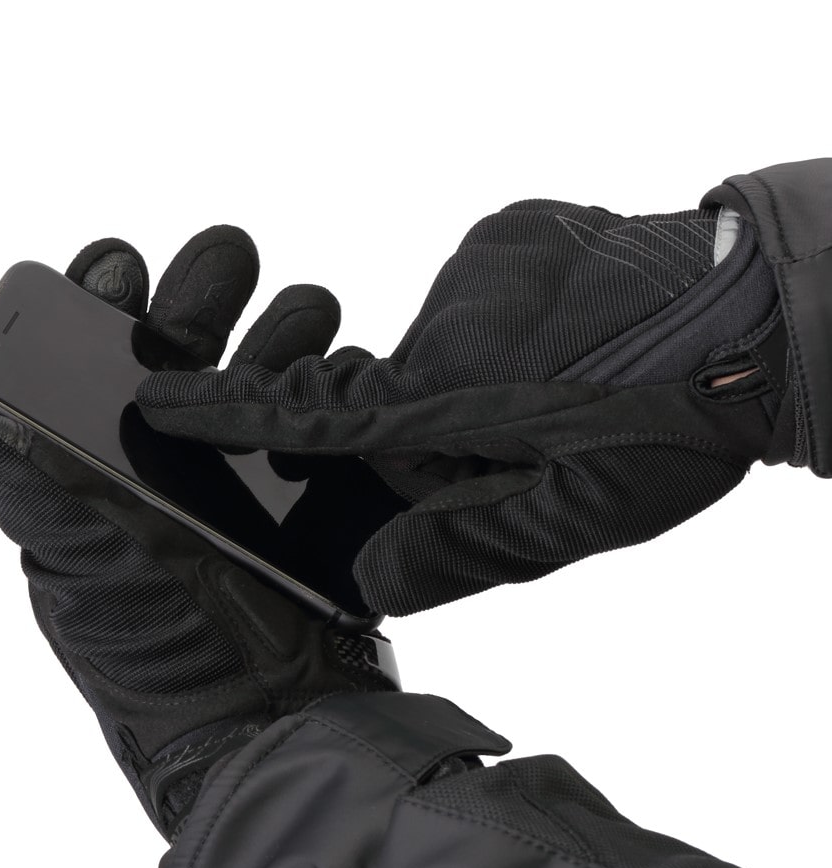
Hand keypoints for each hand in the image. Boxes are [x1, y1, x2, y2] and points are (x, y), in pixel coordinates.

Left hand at [0, 229, 396, 839]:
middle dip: (206, 292)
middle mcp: (178, 460)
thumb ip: (27, 491)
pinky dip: (341, 381)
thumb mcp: (80, 571)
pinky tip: (344, 372)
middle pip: (192, 345)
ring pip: (269, 366)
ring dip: (285, 327)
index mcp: (109, 465)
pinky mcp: (316, 493)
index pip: (98, 359)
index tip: (122, 268)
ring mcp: (252, 473)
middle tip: (229, 262)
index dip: (105, 300)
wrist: (266, 719)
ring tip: (304, 317)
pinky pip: (332, 414)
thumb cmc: (159, 656)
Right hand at [136, 160, 831, 615]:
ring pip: (439, 347)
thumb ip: (466, 549)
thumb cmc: (678, 423)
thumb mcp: (578, 517)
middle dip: (432, 432)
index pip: (315, 409)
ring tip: (565, 400)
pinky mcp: (514, 232)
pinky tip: (572, 352)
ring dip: (476, 384)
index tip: (161, 398)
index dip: (228, 408)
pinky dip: (503, 336)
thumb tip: (373, 578)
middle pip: (391, 392)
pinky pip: (476, 300)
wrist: (764, 310)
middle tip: (524, 445)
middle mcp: (453, 316)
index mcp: (456, 393)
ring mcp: (484, 263)